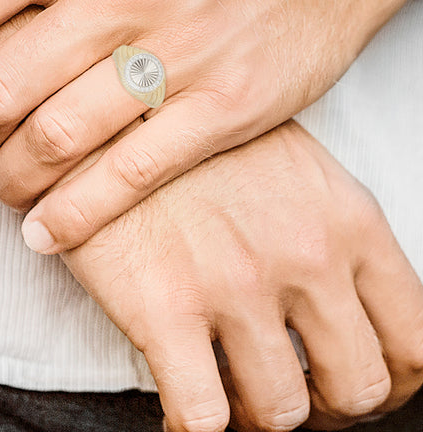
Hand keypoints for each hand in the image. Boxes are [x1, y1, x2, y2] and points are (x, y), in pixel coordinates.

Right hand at [58, 121, 422, 431]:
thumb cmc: (201, 133)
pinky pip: (201, 418)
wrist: (115, 107)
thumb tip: (340, 293)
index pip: (415, 339)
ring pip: (280, 412)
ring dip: (257, 411)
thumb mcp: (291, 162)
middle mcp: (304, 256)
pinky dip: (196, 428)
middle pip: (357, 387)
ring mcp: (236, 285)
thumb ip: (329, 227)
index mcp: (346, 220)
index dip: (390, 377)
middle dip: (326, 403)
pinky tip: (182, 401)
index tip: (348, 375)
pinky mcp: (164, 308)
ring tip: (230, 385)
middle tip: (289, 387)